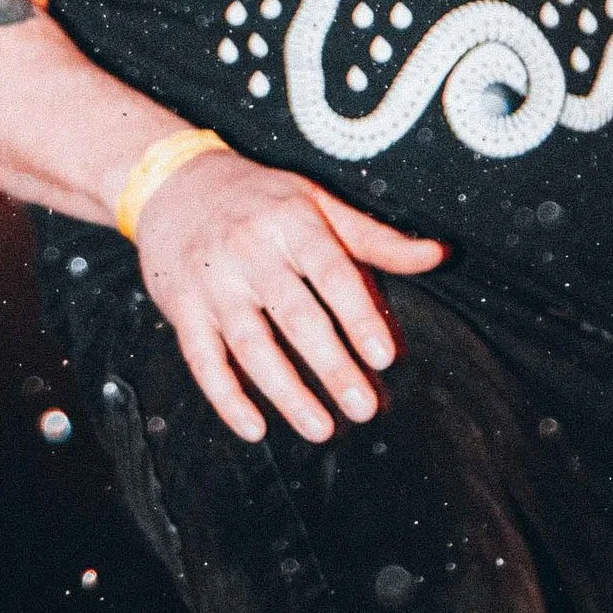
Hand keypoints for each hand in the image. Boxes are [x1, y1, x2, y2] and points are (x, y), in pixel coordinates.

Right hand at [132, 146, 442, 443]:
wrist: (173, 183)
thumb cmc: (260, 199)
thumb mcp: (317, 203)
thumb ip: (376, 238)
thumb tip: (439, 254)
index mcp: (291, 222)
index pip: (331, 272)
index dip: (358, 315)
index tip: (385, 356)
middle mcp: (249, 251)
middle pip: (295, 316)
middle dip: (331, 366)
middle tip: (363, 407)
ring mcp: (213, 282)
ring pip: (251, 345)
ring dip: (286, 392)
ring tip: (321, 428)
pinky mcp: (183, 308)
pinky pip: (203, 360)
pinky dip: (226, 398)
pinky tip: (254, 428)